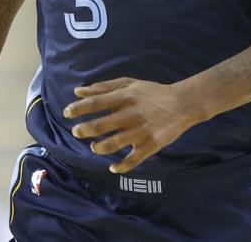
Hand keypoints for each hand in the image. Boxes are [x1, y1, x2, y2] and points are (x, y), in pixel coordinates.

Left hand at [63, 78, 204, 173]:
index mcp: (124, 98)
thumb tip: (78, 91)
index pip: (95, 103)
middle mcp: (131, 114)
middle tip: (77, 132)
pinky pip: (133, 160)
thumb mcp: (129, 83)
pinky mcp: (151, 145)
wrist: (183, 103)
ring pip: (113, 144)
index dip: (78, 109)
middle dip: (83, 130)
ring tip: (94, 147)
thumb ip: (103, 87)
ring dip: (99, 148)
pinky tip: (112, 167)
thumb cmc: (152, 92)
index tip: (67, 113)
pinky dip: (120, 166)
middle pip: (100, 125)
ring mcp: (140, 131)